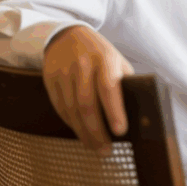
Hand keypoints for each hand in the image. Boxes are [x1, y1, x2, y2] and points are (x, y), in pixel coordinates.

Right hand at [43, 26, 133, 155]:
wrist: (67, 35)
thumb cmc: (99, 54)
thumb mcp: (116, 61)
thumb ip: (124, 83)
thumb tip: (137, 113)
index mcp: (104, 59)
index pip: (108, 87)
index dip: (114, 110)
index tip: (120, 131)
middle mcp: (82, 65)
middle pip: (87, 104)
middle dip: (96, 131)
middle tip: (105, 150)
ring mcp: (63, 71)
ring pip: (71, 110)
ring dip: (83, 133)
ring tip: (94, 146)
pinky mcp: (50, 78)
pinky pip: (60, 107)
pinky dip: (70, 123)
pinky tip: (80, 131)